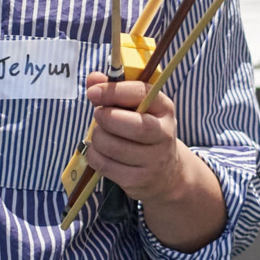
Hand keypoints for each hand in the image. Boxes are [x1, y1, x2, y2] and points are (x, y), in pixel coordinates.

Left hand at [84, 71, 184, 204]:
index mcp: (164, 108)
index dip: (114, 91)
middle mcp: (164, 134)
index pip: (142, 94)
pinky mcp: (138, 180)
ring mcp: (153, 160)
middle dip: (107, 118)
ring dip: (98, 137)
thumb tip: (92, 78)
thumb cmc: (145, 130)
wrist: (166, 172)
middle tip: (97, 114)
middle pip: (135, 127)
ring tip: (100, 133)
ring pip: (115, 147)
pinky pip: (106, 166)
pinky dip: (95, 155)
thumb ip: (114, 90)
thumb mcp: (137, 107)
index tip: (93, 92)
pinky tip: (99, 150)